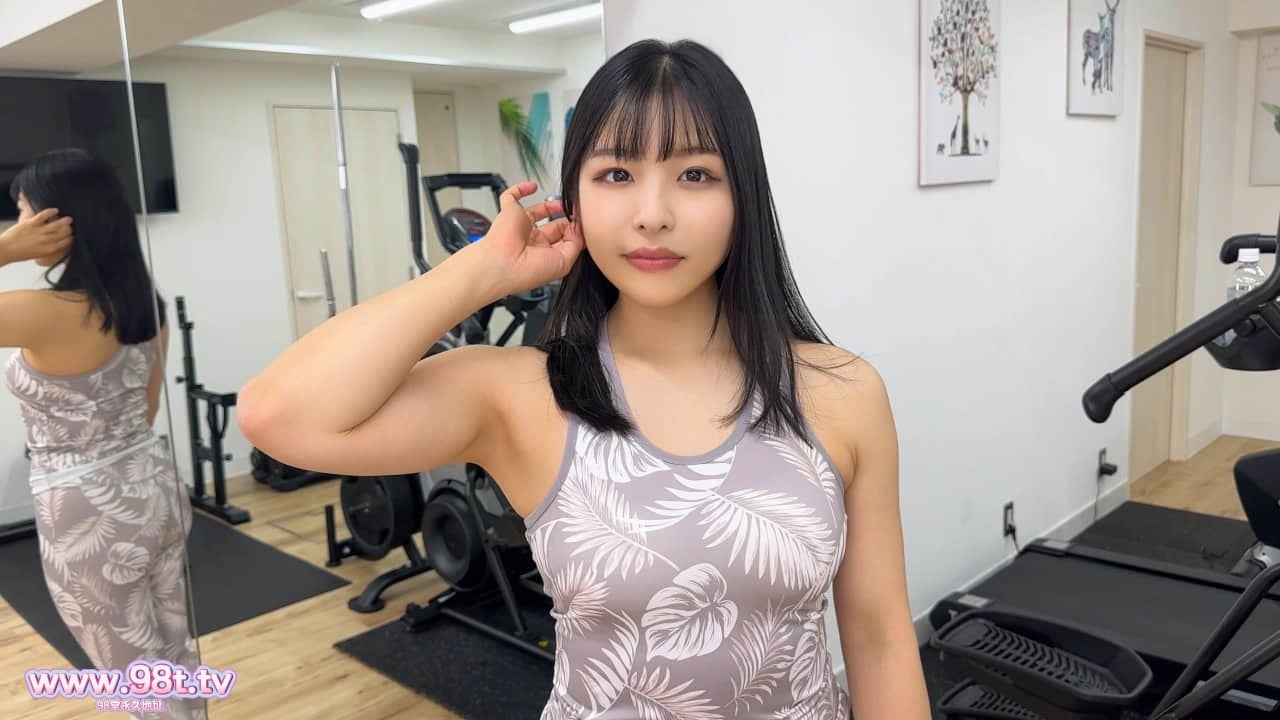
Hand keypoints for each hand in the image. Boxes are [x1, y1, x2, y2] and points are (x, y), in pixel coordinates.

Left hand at [0, 209, 71, 265]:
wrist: (5, 250)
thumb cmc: (20, 254)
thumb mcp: (38, 255)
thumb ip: (48, 249)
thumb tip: (56, 244)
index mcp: (49, 249)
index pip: (66, 242)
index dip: (71, 238)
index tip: (73, 236)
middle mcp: (46, 240)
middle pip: (63, 233)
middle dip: (69, 230)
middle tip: (71, 227)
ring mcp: (39, 231)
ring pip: (57, 224)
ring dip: (65, 221)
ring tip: (69, 219)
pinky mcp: (31, 223)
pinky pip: (43, 216)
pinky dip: (50, 212)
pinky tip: (55, 210)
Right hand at [468, 182, 583, 296]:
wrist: (503, 264)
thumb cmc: (527, 271)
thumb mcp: (563, 262)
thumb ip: (575, 245)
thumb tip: (581, 230)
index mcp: (545, 254)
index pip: (564, 239)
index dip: (575, 230)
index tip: (584, 223)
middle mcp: (533, 241)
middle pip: (554, 224)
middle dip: (567, 218)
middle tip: (578, 211)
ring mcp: (521, 225)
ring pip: (538, 210)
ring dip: (552, 204)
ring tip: (565, 201)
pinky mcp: (509, 212)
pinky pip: (512, 196)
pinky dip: (521, 189)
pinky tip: (532, 187)